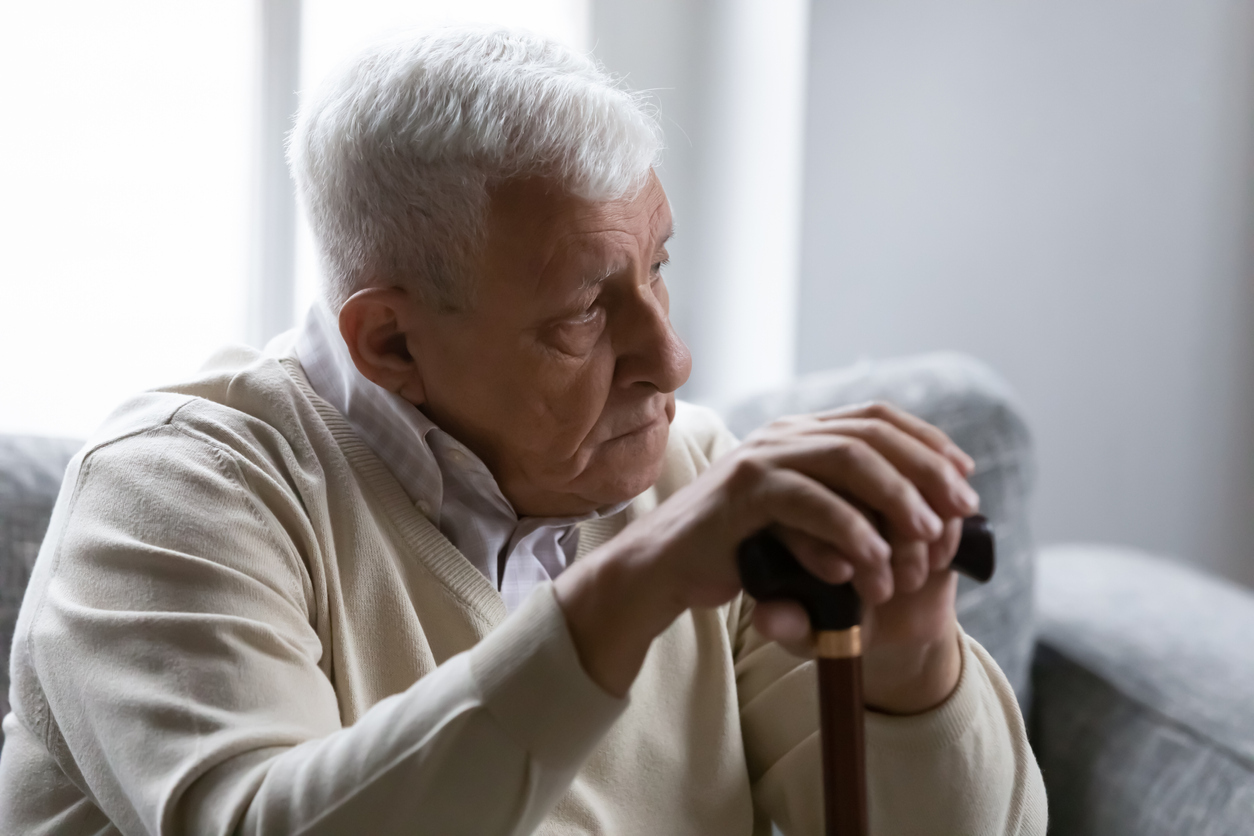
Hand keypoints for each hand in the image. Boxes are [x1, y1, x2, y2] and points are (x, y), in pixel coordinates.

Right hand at [554, 402, 977, 706]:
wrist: (667, 565)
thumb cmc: (737, 548)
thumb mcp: (799, 520)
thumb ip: (841, 504)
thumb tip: (916, 510)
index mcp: (800, 433)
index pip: (877, 416)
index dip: (927, 441)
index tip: (964, 476)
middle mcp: (783, 435)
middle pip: (872, 432)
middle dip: (926, 469)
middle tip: (961, 509)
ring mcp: (762, 458)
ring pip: (847, 458)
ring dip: (896, 497)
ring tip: (924, 537)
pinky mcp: (743, 492)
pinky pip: (809, 502)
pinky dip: (848, 531)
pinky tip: (870, 562)